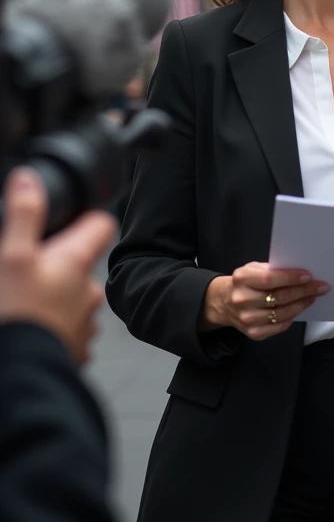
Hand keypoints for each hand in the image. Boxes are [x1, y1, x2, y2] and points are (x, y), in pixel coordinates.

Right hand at [0, 168, 115, 364]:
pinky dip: (54, 327)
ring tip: (28, 304)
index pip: (102, 223)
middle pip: (82, 263)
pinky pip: (69, 330)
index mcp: (76, 261)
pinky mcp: (76, 349)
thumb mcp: (11, 256)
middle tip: (30, 272)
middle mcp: (89, 290)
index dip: (88, 218)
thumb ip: (24, 214)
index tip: (71, 220)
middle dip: (60, 265)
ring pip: (74, 299)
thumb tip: (27, 179)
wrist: (18, 374)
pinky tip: (34, 328)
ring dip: (57, 298)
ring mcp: (85, 321)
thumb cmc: (15, 315)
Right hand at [202, 263, 328, 341]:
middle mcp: (242, 300)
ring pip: (281, 314)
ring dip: (301, 305)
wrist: (224, 302)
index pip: (270, 279)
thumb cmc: (245, 282)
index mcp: (242, 279)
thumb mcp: (253, 269)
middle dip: (303, 291)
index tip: (309, 276)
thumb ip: (272, 270)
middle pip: (279, 297)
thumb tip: (300, 274)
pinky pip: (278, 327)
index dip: (291, 278)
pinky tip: (299, 309)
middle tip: (320, 287)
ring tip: (312, 297)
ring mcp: (246, 319)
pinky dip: (291, 318)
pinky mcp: (252, 333)